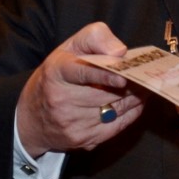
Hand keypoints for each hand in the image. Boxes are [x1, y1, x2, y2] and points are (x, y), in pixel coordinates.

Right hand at [14, 22, 145, 156]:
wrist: (32, 116)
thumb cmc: (58, 74)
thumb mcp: (70, 47)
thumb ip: (95, 39)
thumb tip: (120, 52)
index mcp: (56, 72)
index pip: (80, 74)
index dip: (103, 76)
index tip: (122, 78)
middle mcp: (60, 100)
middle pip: (105, 94)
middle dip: (129, 86)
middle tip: (146, 77)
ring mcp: (71, 123)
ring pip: (115, 110)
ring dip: (134, 99)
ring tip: (144, 86)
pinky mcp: (82, 140)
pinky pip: (117, 126)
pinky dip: (131, 113)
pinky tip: (135, 102)